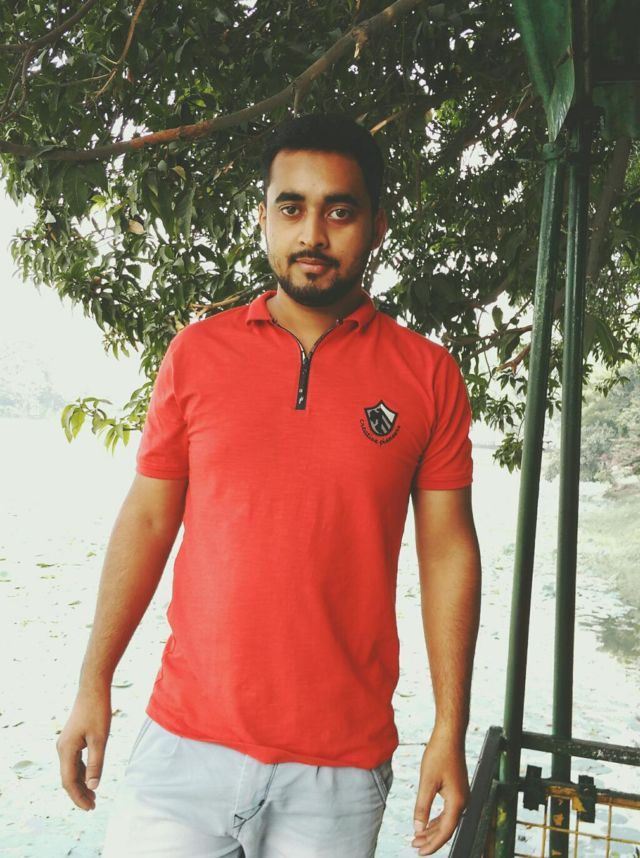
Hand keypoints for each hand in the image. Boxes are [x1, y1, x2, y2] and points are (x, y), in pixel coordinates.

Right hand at [56, 685, 111, 810]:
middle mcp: (62, 749)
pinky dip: (82, 772)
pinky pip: (74, 762)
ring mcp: (65, 744)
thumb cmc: (98, 711)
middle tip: (93, 807)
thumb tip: (93, 786)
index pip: (69, 782)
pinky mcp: (72, 739)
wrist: (93, 688)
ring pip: (71, 771)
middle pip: (68, 778)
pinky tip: (91, 778)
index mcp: (66, 750)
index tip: (91, 808)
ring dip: (81, 784)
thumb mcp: (100, 739)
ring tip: (93, 796)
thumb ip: (96, 763)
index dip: (79, 797)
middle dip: (80, 794)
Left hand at [411, 731, 468, 854]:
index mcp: (457, 801)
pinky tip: (427, 823)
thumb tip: (418, 828)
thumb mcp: (427, 781)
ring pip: (447, 820)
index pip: (445, 831)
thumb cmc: (439, 754)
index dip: (432, 844)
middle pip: (446, 828)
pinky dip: (437, 819)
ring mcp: (461, 795)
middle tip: (414, 845)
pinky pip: (448, 811)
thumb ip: (422, 807)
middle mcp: (463, 801)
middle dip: (430, 839)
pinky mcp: (457, 789)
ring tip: (417, 837)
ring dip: (432, 829)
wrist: (450, 735)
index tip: (420, 852)